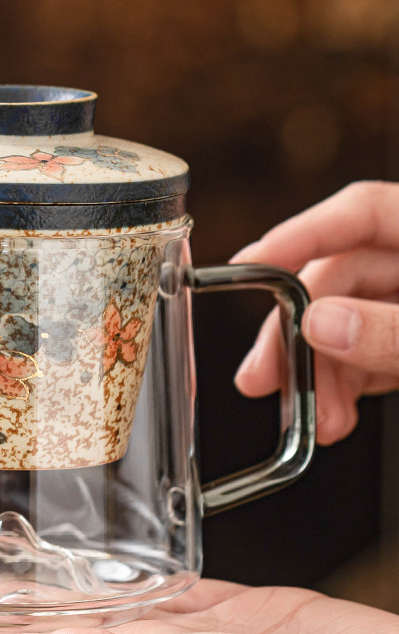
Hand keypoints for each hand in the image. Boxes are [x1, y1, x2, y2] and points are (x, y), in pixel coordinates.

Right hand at [231, 181, 398, 444]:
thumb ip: (395, 330)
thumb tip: (321, 324)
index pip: (360, 213)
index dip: (300, 235)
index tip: (248, 266)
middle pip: (340, 280)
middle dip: (298, 334)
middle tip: (262, 376)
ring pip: (349, 326)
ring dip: (321, 374)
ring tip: (315, 419)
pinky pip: (371, 357)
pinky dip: (348, 386)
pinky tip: (335, 413)